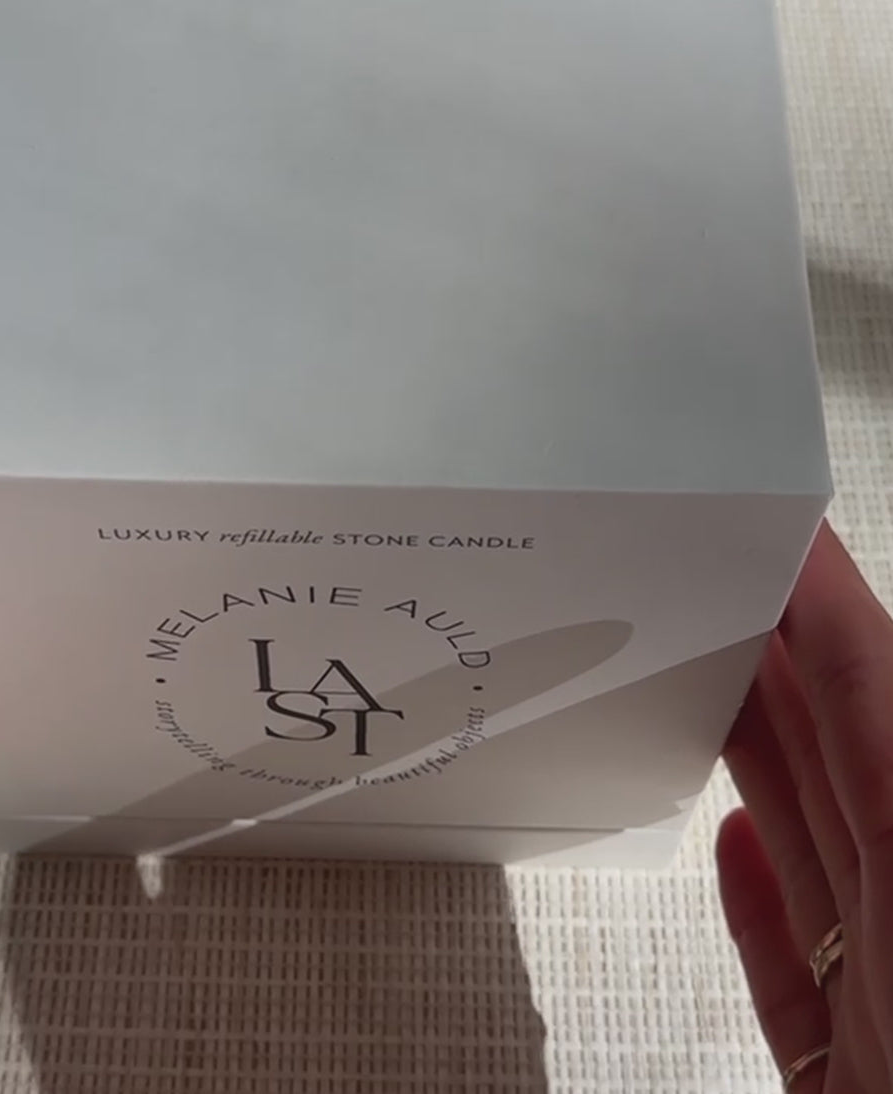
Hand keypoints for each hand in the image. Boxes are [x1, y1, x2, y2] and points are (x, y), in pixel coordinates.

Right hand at [718, 523, 892, 1091]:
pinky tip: (726, 841)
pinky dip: (757, 896)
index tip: (781, 538)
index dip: (832, 614)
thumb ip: (869, 743)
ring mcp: (885, 1000)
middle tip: (716, 581)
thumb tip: (803, 712)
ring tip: (705, 677)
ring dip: (762, 759)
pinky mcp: (843, 1069)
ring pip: (818, 848)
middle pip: (846, 762)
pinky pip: (794, 964)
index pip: (876, 705)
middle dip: (783, 666)